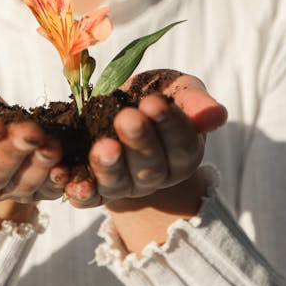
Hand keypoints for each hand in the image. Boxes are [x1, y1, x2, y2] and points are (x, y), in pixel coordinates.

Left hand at [63, 70, 226, 207]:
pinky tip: (69, 181)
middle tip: (126, 118)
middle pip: (151, 166)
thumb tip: (216, 115)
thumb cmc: (154, 95)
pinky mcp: (95, 191)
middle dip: (138, 142)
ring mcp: (125, 186)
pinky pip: (88, 197)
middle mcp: (156, 176)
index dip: (169, 124)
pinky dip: (79, 190)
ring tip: (102, 146)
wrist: (119, 110)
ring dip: (109, 166)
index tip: (153, 103)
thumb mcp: (176, 88)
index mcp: (183, 152)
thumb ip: (193, 100)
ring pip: (120, 182)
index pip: (181, 142)